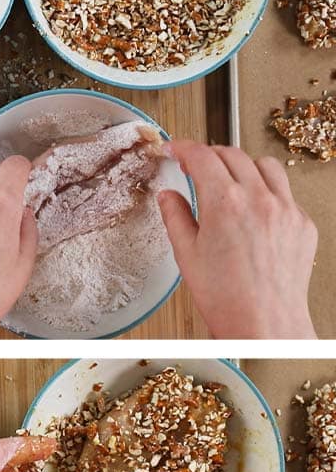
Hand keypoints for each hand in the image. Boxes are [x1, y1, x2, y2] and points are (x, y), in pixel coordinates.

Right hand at [159, 141, 316, 338]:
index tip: (176, 149)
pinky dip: (267, 191)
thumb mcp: (187, 255)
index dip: (184, 148)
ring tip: (230, 181)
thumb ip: (176, 217)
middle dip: (210, 155)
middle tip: (195, 165)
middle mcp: (260, 199)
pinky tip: (253, 209)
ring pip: (265, 165)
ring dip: (243, 166)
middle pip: (233, 155)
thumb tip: (168, 196)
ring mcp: (286, 209)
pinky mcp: (303, 223)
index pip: (202, 157)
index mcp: (225, 204)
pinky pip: (285, 192)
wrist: (264, 322)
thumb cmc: (226, 297)